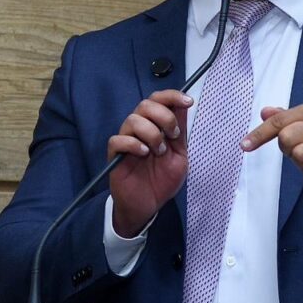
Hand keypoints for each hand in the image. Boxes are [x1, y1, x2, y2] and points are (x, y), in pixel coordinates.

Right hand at [108, 90, 192, 236]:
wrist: (148, 206)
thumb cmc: (162, 181)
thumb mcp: (179, 156)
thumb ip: (180, 132)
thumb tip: (183, 105)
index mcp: (156, 126)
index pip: (159, 100)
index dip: (172, 96)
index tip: (188, 101)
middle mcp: (140, 129)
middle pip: (145, 105)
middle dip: (164, 116)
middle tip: (172, 135)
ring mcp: (126, 141)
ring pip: (132, 120)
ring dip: (152, 134)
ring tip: (159, 152)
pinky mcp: (114, 155)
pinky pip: (118, 140)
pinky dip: (133, 144)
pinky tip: (143, 154)